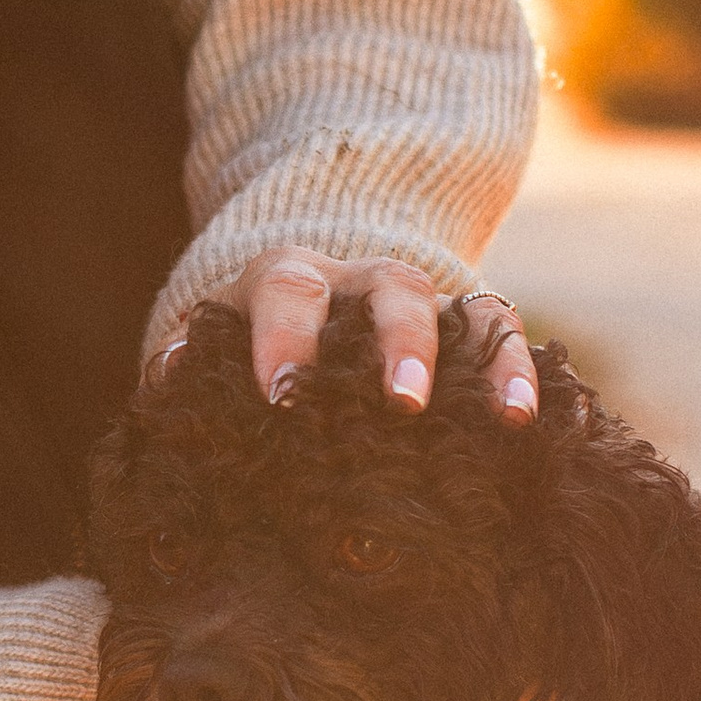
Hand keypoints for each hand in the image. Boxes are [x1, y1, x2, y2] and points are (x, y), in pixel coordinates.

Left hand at [158, 247, 538, 420]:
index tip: (282, 393)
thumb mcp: (210, 351)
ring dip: (478, 358)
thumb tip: (174, 377)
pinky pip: (500, 332)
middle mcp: (358, 280)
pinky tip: (526, 421)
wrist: (300, 304)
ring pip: (457, 304)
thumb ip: (189, 365)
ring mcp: (417, 299)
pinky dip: (516, 370)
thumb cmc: (243, 352)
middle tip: (401, 401)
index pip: (285, 290)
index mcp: (286, 279)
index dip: (284, 337)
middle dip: (397, 342)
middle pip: (387, 287)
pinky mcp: (461, 325)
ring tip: (498, 416)